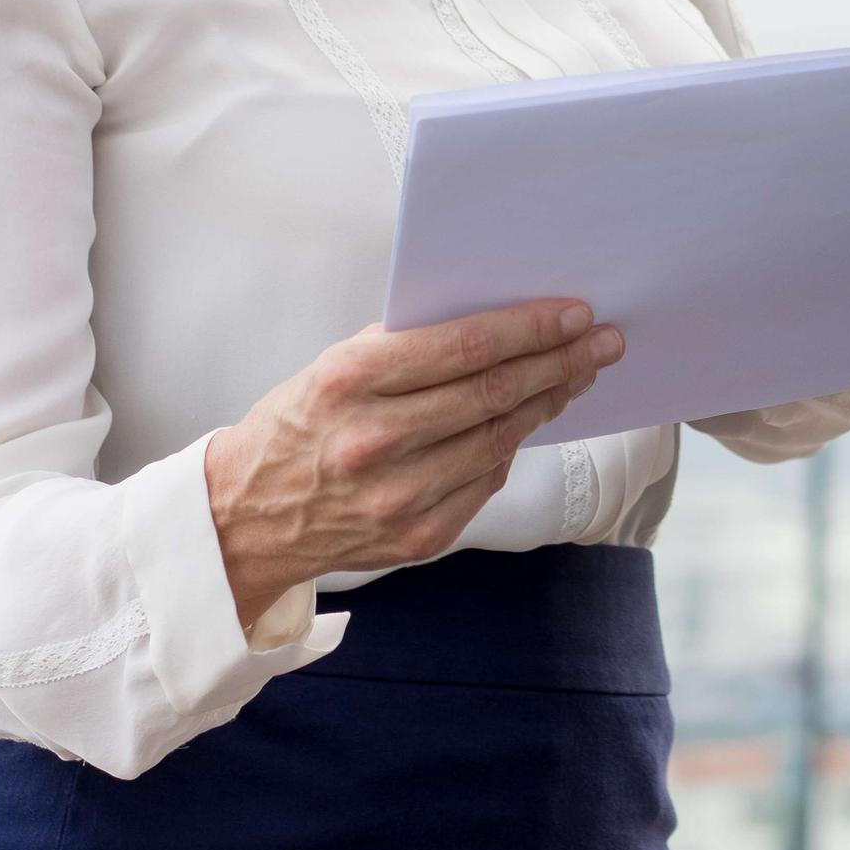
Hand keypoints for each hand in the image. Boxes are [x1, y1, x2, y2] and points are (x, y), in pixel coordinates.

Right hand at [205, 299, 622, 628]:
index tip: (575, 312)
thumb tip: (500, 324)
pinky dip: (513, 447)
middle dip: (559, 361)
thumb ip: (408, 346)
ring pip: (499, 438)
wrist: (247, 517)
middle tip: (602, 340)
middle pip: (493, 393)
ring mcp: (398, 496)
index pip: (465, 346)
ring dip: (548, 401)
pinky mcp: (416, 537)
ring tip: (579, 374)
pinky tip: (533, 420)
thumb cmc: (300, 424)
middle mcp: (375, 440)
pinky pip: (486, 482)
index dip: (530, 328)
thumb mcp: (335, 366)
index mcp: (351, 381)